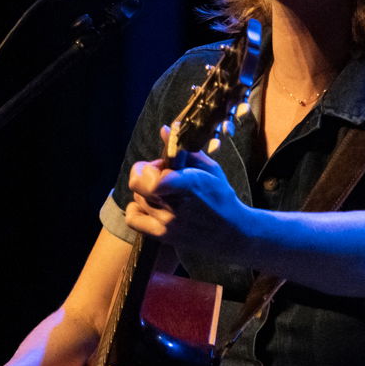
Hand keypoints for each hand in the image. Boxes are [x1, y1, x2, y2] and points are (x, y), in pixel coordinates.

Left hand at [124, 140, 246, 252]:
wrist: (231, 232)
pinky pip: (133, 219)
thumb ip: (184, 151)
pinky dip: (136, 209)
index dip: (148, 168)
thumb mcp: (209, 169)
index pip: (151, 178)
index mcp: (188, 185)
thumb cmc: (220, 196)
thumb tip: (164, 129)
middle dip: (145, 174)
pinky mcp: (163, 236)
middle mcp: (175, 205)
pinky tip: (150, 205)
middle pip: (137, 184)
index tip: (160, 165)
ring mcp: (167, 223)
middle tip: (160, 175)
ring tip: (163, 191)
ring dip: (145, 191)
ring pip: (137, 198)